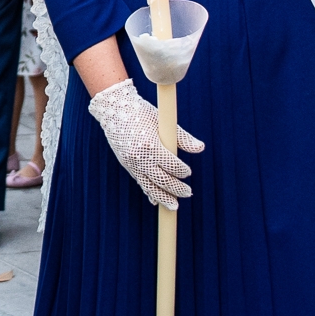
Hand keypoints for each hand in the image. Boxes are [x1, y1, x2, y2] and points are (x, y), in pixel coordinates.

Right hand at [88, 82, 203, 209]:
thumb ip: (182, 138)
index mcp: (151, 145)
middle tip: (187, 192)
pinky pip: (140, 182)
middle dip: (176, 188)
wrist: (114, 110)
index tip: (188, 172)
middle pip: (162, 180)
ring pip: (149, 186)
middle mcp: (140, 157)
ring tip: (174, 206)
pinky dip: (149, 191)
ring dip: (162, 197)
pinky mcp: (126, 165)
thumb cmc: (141, 113)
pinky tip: (156, 200)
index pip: (171, 165)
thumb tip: (200, 148)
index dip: (182, 171)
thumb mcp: (163, 122)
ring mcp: (131, 163)